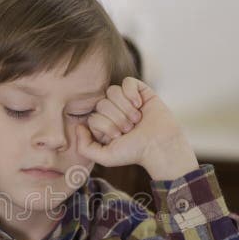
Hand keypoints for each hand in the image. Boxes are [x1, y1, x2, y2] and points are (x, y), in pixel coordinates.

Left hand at [76, 77, 198, 179]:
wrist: (160, 146)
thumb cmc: (134, 152)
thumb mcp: (105, 157)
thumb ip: (84, 147)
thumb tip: (78, 126)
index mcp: (102, 124)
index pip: (92, 116)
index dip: (106, 126)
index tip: (119, 137)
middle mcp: (112, 111)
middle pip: (102, 103)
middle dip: (117, 118)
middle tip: (130, 129)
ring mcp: (125, 100)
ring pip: (113, 91)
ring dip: (125, 108)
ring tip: (137, 119)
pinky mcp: (140, 91)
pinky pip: (127, 82)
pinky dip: (132, 94)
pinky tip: (140, 105)